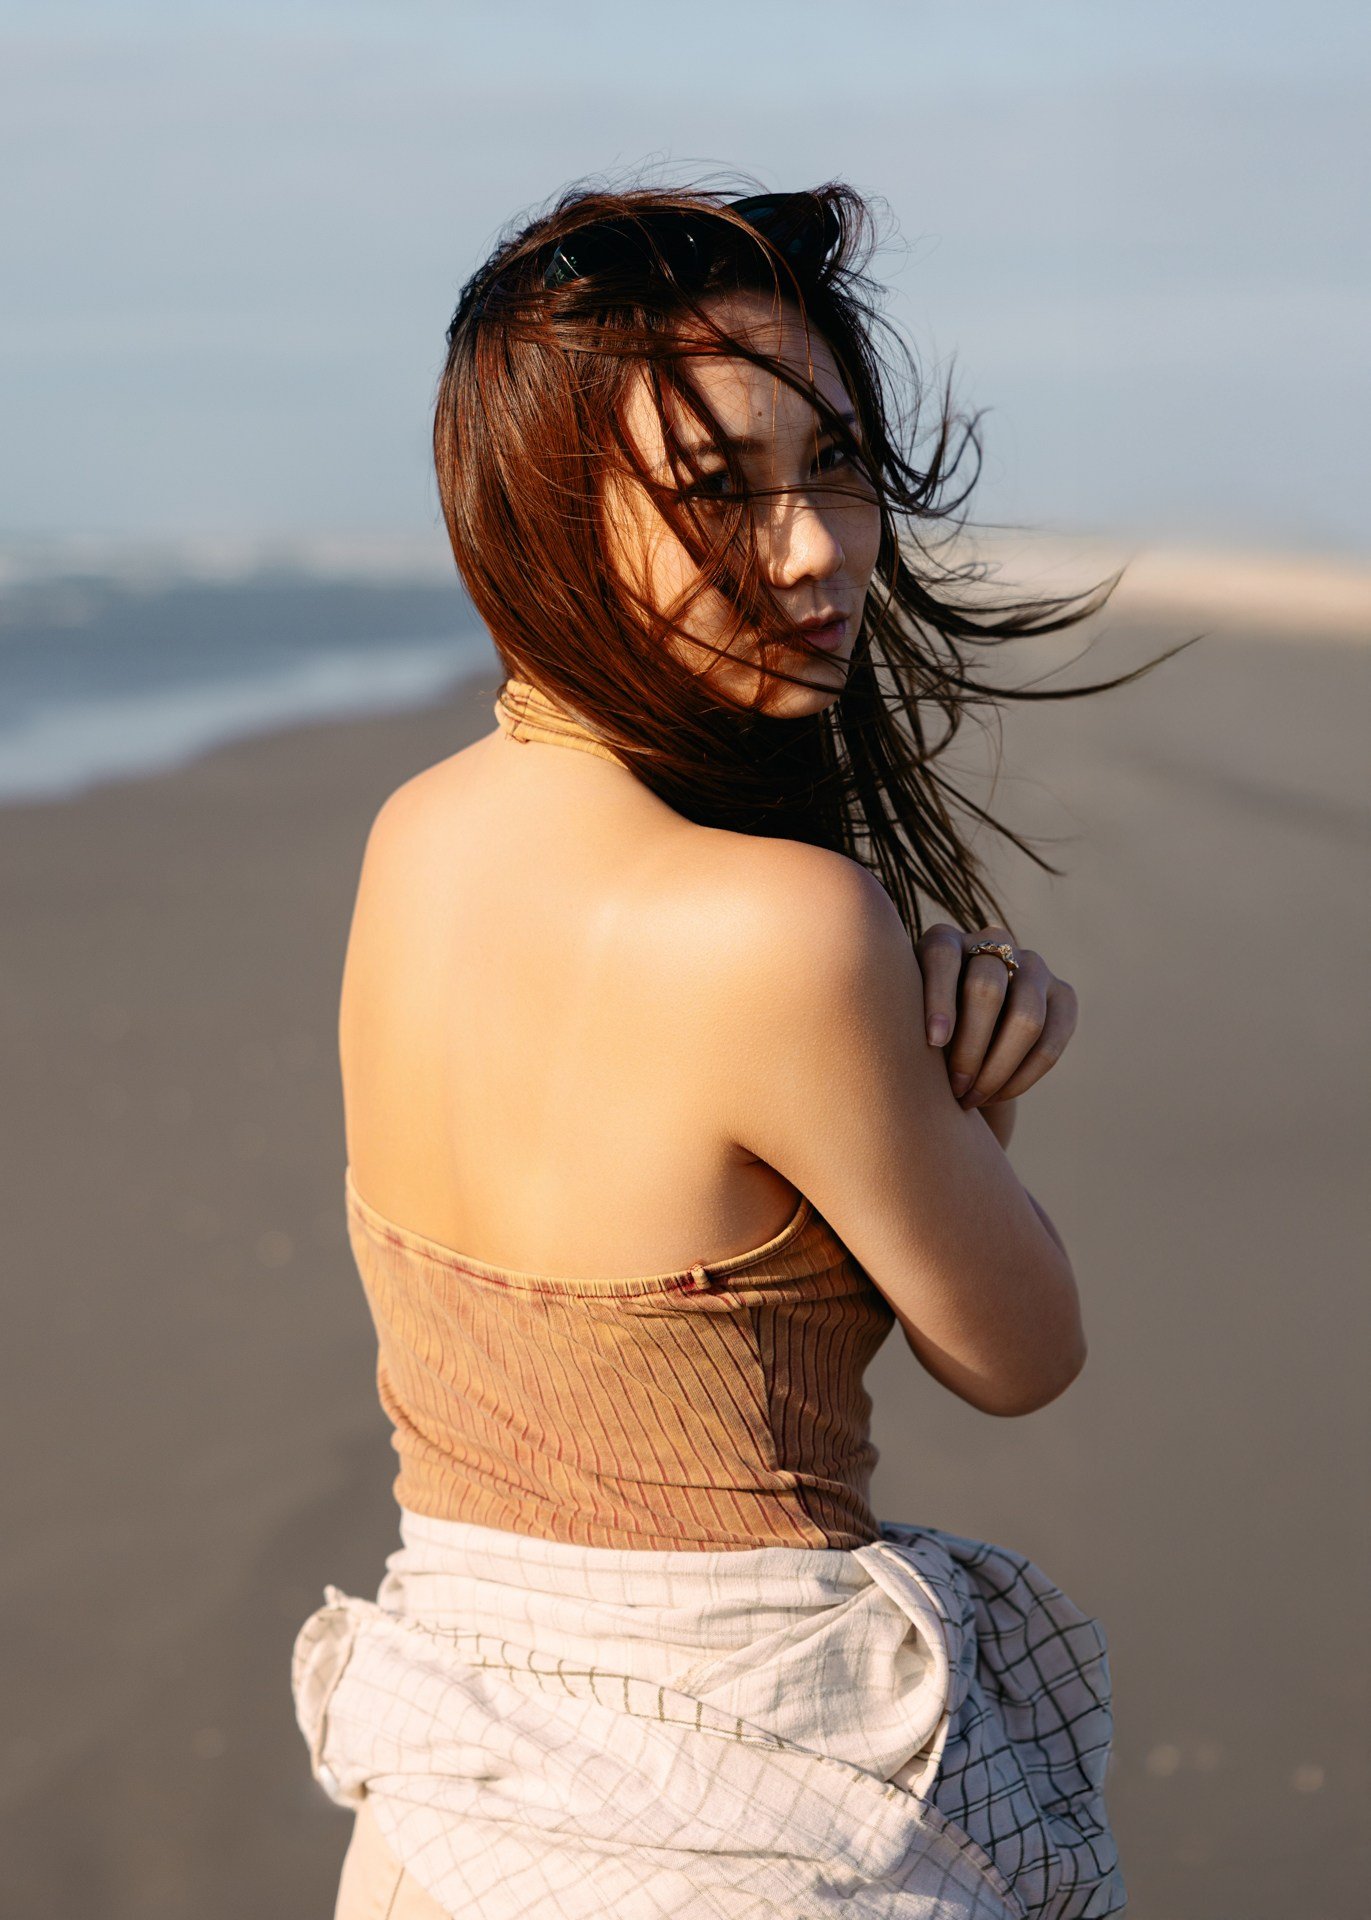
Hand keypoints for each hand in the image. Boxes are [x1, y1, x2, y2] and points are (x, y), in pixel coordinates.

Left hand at [915, 924, 1077, 1109]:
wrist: (958, 1048)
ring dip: (998, 1068)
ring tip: (972, 1098)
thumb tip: (905, 1041)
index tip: (933, 1043)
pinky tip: (996, 1096)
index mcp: (943, 940)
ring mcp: (1032, 967)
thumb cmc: (915, 1035)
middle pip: (986, 988)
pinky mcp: (1062, 995)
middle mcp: (991, 943)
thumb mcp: (900, 1022)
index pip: (942, 958)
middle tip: (954, 1088)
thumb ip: (899, 1017)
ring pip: (1025, 1017)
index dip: (938, 1000)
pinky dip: (1023, 1076)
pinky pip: (1051, 1041)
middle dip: (970, 1047)